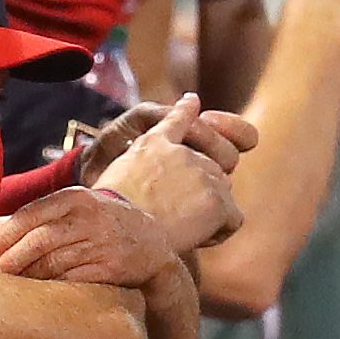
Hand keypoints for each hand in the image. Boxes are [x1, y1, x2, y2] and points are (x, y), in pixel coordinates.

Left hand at [0, 187, 177, 287]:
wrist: (151, 243)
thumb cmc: (102, 224)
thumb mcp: (78, 208)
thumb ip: (42, 215)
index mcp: (75, 198)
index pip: (31, 214)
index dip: (6, 234)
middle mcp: (88, 218)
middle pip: (40, 239)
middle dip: (13, 257)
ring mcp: (101, 243)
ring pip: (54, 262)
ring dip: (28, 274)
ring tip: (12, 281)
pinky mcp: (110, 268)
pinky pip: (72, 279)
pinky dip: (51, 286)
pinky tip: (38, 290)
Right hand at [90, 96, 247, 251]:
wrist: (115, 228)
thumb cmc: (107, 209)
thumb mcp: (105, 171)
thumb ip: (127, 159)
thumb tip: (148, 149)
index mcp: (154, 142)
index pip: (177, 118)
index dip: (186, 111)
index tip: (191, 101)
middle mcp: (182, 152)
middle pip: (211, 168)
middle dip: (200, 191)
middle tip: (173, 216)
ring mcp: (202, 173)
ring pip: (223, 193)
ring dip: (209, 212)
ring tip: (180, 229)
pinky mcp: (217, 200)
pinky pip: (234, 219)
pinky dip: (220, 231)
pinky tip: (196, 238)